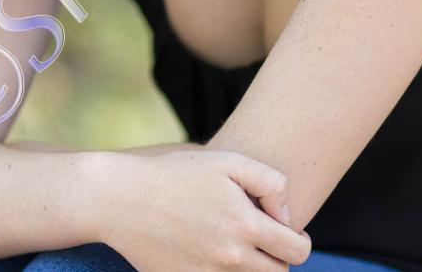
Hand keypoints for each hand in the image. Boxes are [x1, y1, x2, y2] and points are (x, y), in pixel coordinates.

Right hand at [104, 149, 311, 270]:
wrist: (122, 200)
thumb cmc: (176, 174)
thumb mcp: (227, 162)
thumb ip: (270, 182)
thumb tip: (286, 216)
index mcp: (244, 226)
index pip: (297, 252)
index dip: (299, 240)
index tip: (286, 230)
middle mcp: (230, 259)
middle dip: (278, 258)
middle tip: (263, 238)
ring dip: (253, 269)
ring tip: (240, 245)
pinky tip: (214, 254)